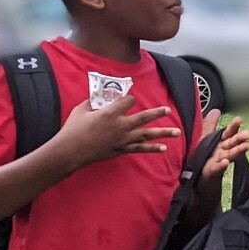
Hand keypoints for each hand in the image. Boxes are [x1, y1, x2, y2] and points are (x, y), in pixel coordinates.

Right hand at [58, 95, 182, 164]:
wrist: (71, 151)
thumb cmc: (73, 129)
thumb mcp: (81, 110)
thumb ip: (92, 102)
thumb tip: (98, 97)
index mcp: (110, 113)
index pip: (128, 101)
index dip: (128, 99)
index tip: (126, 99)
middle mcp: (120, 125)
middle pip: (143, 117)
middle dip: (157, 113)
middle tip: (168, 110)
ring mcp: (122, 139)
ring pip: (146, 135)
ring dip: (162, 133)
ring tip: (177, 132)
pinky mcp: (121, 149)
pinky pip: (140, 149)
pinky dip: (152, 148)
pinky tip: (164, 148)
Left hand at [200, 113, 248, 180]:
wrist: (197, 174)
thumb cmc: (204, 154)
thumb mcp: (205, 136)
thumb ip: (211, 124)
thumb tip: (216, 110)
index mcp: (221, 141)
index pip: (229, 132)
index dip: (234, 126)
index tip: (240, 119)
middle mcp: (223, 150)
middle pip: (233, 143)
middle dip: (241, 138)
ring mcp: (219, 161)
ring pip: (230, 154)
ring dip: (239, 150)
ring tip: (247, 146)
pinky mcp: (213, 171)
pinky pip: (217, 168)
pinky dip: (221, 165)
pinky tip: (225, 162)